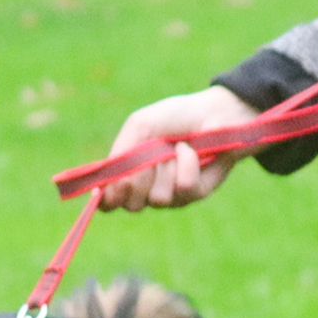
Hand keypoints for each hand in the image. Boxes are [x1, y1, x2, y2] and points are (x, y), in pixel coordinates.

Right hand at [98, 85, 259, 211]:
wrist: (214, 113)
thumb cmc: (175, 117)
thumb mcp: (141, 125)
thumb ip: (121, 151)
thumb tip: (103, 184)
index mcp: (129, 173)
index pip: (110, 200)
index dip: (108, 198)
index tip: (110, 188)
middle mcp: (147, 189)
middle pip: (131, 204)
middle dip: (137, 180)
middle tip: (149, 157)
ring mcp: (170, 195)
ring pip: (157, 198)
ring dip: (165, 168)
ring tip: (175, 147)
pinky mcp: (193, 194)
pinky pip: (182, 187)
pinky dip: (186, 164)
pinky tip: (191, 151)